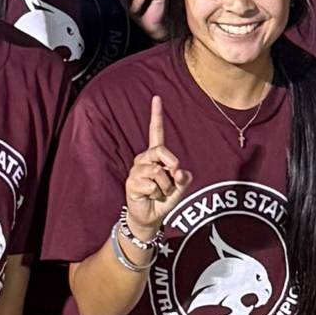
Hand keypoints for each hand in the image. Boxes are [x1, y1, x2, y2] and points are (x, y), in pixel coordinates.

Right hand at [120, 93, 183, 235]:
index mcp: (156, 156)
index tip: (157, 98)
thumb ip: (183, 178)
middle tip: (173, 180)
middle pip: (160, 151)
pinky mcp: (132, 182)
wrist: (151, 217)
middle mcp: (144, 159)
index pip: (156, 132)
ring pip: (158, 172)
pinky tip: (150, 196)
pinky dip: (157, 194)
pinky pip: (152, 185)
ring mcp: (137, 170)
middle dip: (172, 165)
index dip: (156, 115)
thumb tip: (180, 171)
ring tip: (159, 193)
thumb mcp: (180, 188)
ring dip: (165, 186)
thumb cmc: (164, 199)